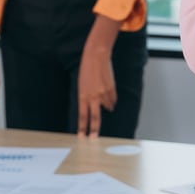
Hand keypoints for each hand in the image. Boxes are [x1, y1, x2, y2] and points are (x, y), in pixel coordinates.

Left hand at [76, 14, 121, 136]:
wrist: (96, 55)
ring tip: (103, 99)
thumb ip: (87, 97)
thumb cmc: (86, 69)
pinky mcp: (111, 88)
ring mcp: (103, 93)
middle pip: (94, 117)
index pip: (82, 116)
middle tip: (93, 138)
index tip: (82, 137)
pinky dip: (111, 100)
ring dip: (106, 107)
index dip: (82, 127)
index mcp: (82, 95)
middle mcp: (93, 96)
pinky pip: (112, 100)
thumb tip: (98, 107)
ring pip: (106, 107)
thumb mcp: (82, 84)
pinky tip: (108, 94)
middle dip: (94, 129)